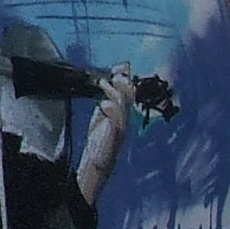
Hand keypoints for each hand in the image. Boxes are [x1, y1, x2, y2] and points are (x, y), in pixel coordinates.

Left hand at [79, 68, 139, 203]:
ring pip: (124, 105)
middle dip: (125, 82)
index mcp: (123, 113)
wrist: (98, 164)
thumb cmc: (100, 141)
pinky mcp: (114, 136)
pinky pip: (117, 121)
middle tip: (115, 72)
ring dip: (114, 92)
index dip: (127, 77)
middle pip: (131, 96)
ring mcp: (121, 128)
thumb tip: (106, 81)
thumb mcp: (101, 116)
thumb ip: (105, 100)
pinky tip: (103, 104)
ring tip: (104, 85)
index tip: (123, 64)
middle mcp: (125, 119)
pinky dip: (111, 109)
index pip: (129, 91)